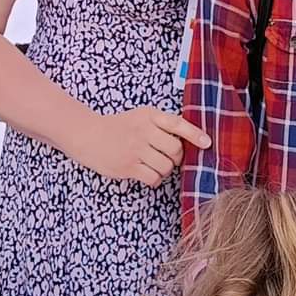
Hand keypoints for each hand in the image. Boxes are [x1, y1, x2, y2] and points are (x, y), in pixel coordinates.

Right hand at [77, 106, 210, 186]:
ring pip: (166, 166)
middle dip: (175, 157)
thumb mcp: (140, 117)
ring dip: (163, 170)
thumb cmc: (119, 127)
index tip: (207, 143)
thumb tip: (188, 142)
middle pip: (175, 150)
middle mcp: (143, 131)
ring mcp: (135, 149)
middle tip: (166, 157)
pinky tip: (146, 174)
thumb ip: (161, 125)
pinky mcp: (128, 166)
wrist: (88, 135)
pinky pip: (153, 178)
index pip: (177, 124)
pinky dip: (154, 179)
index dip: (195, 134)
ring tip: (152, 165)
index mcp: (149, 116)